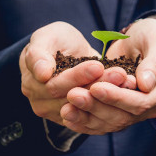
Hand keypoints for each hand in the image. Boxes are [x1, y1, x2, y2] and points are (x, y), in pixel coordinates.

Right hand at [19, 22, 135, 125]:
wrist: (65, 52)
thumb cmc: (55, 41)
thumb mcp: (46, 37)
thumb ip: (39, 53)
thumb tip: (42, 74)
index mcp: (31, 81)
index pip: (54, 84)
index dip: (77, 76)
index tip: (97, 66)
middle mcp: (39, 100)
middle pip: (70, 98)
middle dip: (96, 85)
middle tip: (120, 73)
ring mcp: (54, 112)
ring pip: (83, 107)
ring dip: (106, 95)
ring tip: (124, 81)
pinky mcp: (72, 118)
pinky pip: (90, 114)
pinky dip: (108, 104)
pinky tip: (124, 91)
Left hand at [60, 18, 155, 133]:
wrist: (144, 39)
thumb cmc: (153, 36)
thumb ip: (155, 62)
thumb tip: (146, 84)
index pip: (140, 102)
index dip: (118, 97)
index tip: (96, 87)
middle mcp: (148, 105)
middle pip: (122, 116)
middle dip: (97, 106)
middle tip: (73, 95)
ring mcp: (132, 110)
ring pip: (108, 121)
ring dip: (86, 116)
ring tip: (66, 108)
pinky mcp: (117, 109)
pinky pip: (101, 121)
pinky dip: (84, 120)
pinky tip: (68, 116)